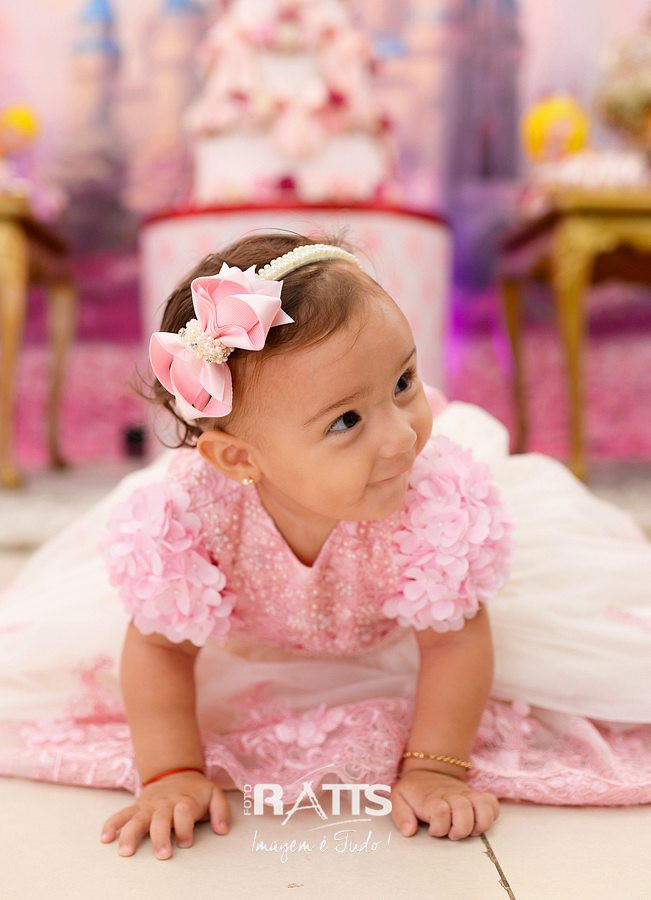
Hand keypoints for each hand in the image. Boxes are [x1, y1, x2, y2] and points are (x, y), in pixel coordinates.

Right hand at [100, 771, 230, 858]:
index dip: (185, 827)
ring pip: (136, 819)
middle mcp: (164, 805)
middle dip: (160, 837)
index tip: (186, 841)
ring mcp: (148, 807)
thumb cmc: (196, 791)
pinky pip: (121, 814)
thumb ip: (221, 811)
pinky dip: (112, 824)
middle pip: (160, 820)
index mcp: (184, 802)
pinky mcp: (136, 808)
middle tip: (162, 854)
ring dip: (130, 834)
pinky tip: (105, 838)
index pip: (184, 813)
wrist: (176, 772)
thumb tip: (222, 830)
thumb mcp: (214, 794)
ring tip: (125, 851)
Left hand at [390, 768, 498, 839]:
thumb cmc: (413, 791)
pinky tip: (478, 822)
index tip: (432, 831)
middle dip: (460, 828)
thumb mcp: (398, 799)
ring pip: (483, 807)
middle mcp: (451, 795)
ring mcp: (466, 795)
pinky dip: (491, 815)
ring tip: (469, 830)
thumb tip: (409, 831)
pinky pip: (492, 804)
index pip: (440, 811)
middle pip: (463, 810)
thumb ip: (401, 815)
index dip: (439, 826)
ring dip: (479, 823)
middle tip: (452, 834)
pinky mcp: (476, 796)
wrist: (428, 770)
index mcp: (431, 798)